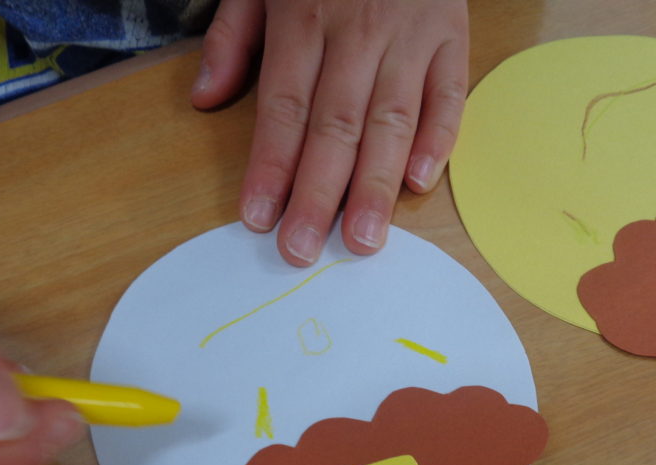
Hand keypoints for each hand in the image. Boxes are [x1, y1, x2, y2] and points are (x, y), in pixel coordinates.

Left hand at [191, 0, 468, 265]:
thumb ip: (232, 36)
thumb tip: (204, 99)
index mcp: (304, 17)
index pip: (284, 108)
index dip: (270, 166)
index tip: (258, 218)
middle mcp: (358, 32)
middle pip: (335, 126)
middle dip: (317, 193)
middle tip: (304, 251)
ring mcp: (410, 35)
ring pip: (392, 120)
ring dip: (376, 185)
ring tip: (362, 241)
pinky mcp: (451, 34)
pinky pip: (449, 93)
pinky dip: (439, 137)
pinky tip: (421, 182)